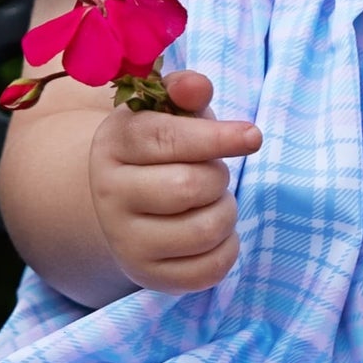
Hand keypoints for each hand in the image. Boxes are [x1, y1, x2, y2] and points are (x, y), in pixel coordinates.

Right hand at [88, 69, 257, 293]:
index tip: (253, 136)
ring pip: (203, 230)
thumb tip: (197, 86)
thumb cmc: (159, 148)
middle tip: (213, 174)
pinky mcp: (147, 275)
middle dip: (218, 177)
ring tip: (212, 201)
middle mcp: (109, 194)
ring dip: (226, 211)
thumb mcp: (167, 112)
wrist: (124, 201)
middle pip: (189, 187)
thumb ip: (185, 92)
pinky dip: (227, 248)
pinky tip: (214, 231)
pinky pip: (208, 269)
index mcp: (113, 144)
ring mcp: (125, 240)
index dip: (216, 137)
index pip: (167, 138)